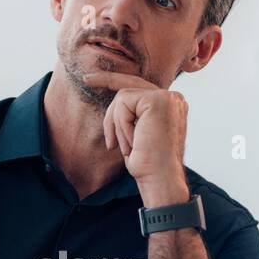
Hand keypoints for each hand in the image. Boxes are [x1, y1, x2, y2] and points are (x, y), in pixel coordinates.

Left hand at [81, 70, 189, 205]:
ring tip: (127, 147)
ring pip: (123, 96)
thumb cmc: (148, 165)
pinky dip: (121, 125)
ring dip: (116, 125)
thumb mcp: (138, 135)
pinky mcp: (157, 101)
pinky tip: (133, 143)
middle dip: (105, 80)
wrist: (160, 180)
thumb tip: (117, 106)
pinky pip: (123, 103)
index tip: (90, 79)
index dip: (115, 80)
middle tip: (85, 79)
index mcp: (171, 106)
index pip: (140, 87)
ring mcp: (167, 98)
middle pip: (130, 83)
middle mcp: (173, 98)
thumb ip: (134, 117)